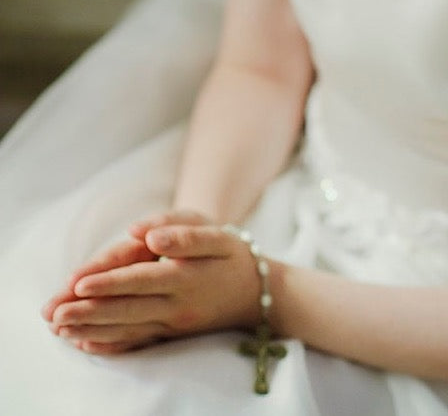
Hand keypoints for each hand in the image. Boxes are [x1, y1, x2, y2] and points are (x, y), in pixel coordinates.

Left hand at [42, 212, 261, 354]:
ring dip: (91, 329)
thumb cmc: (233, 254)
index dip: (108, 282)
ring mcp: (173, 324)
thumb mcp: (218, 234)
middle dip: (87, 311)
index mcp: (185, 276)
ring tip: (59, 329)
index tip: (77, 284)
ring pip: (127, 329)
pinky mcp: (172, 334)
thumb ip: (184, 234)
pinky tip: (87, 345)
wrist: (261, 292)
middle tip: (53, 314)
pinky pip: (137, 343)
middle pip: (126, 309)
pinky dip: (111, 345)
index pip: (140, 280)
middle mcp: (177, 305)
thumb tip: (148, 238)